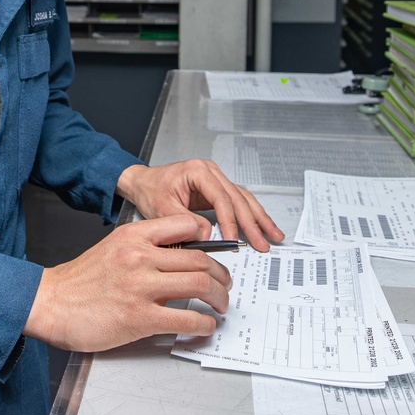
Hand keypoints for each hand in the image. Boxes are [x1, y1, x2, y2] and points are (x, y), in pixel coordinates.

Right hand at [23, 214, 231, 351]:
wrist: (51, 303)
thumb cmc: (81, 280)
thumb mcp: (113, 248)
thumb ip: (144, 249)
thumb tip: (180, 260)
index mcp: (134, 236)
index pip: (186, 226)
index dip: (209, 240)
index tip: (216, 254)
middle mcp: (139, 257)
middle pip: (201, 260)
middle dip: (221, 276)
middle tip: (224, 286)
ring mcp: (140, 287)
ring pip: (200, 285)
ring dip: (219, 298)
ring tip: (220, 305)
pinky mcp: (139, 318)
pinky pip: (187, 319)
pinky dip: (204, 324)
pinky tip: (204, 326)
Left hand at [115, 159, 283, 251]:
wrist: (141, 182)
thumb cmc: (149, 190)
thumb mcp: (162, 208)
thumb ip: (185, 222)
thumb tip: (207, 235)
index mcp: (197, 171)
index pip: (221, 198)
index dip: (230, 221)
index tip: (234, 239)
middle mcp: (210, 172)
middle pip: (238, 198)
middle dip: (252, 223)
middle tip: (263, 243)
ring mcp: (215, 179)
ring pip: (243, 199)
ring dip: (259, 219)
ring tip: (273, 235)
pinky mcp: (216, 189)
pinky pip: (238, 202)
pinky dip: (251, 215)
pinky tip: (262, 227)